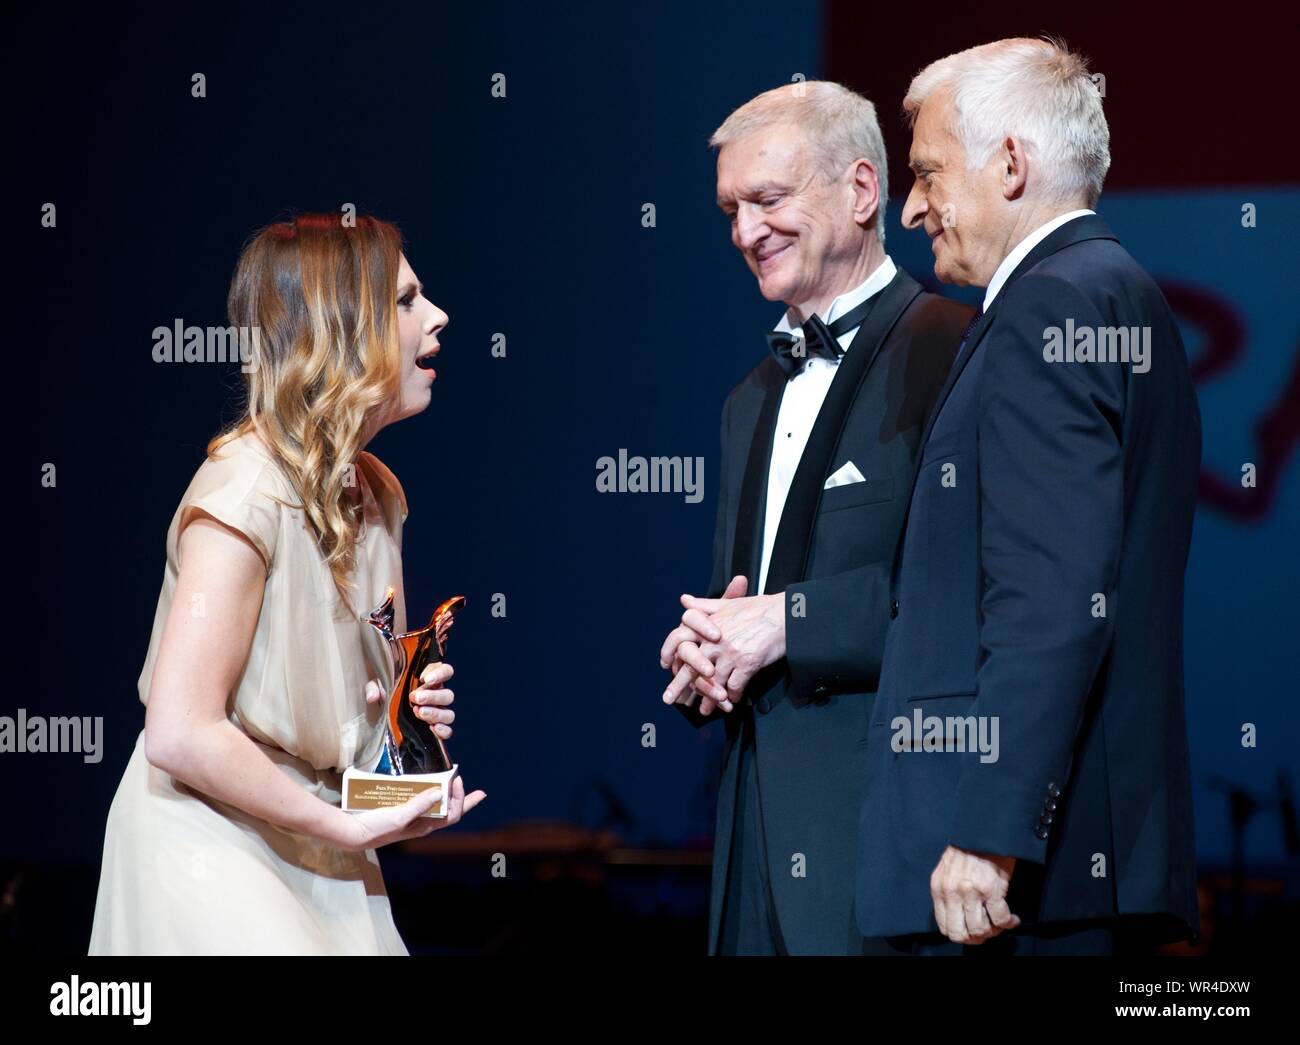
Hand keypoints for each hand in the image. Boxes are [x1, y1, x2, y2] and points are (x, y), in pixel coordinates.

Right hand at [334, 775, 485, 851]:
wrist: (353, 833)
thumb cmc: (377, 828)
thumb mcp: (399, 817)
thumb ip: (418, 805)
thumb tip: (440, 793)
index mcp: (425, 826)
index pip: (453, 814)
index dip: (461, 798)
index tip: (458, 780)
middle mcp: (421, 822)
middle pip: (449, 810)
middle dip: (462, 799)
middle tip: (472, 788)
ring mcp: (411, 817)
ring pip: (435, 804)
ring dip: (445, 794)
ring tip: (451, 782)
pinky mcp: (401, 810)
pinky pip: (419, 800)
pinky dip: (426, 791)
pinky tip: (424, 783)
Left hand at [365, 662, 456, 739]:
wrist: (381, 719)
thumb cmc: (384, 694)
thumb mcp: (376, 686)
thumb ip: (374, 687)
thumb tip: (373, 696)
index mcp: (429, 682)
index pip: (446, 671)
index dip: (440, 673)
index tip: (424, 679)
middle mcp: (437, 697)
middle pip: (448, 695)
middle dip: (433, 696)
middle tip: (415, 698)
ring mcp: (438, 714)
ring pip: (449, 713)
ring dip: (436, 713)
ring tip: (418, 712)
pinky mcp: (436, 731)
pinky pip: (448, 731)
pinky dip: (444, 730)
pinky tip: (433, 728)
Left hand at [663, 588, 785, 707]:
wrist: (784, 615)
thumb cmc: (759, 608)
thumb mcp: (728, 604)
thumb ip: (704, 605)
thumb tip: (684, 600)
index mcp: (708, 625)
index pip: (681, 641)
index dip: (671, 654)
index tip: (667, 667)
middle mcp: (716, 640)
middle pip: (692, 667)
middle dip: (680, 686)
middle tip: (670, 699)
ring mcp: (731, 653)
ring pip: (714, 681)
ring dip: (709, 698)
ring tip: (705, 709)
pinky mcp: (747, 664)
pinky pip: (734, 686)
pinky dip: (732, 696)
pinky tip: (732, 700)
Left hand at [930, 845, 1019, 943]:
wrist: (983, 831)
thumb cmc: (967, 850)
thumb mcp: (948, 872)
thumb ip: (949, 894)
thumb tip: (960, 918)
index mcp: (939, 889)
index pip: (944, 926)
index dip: (960, 935)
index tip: (971, 932)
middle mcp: (952, 893)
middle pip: (961, 934)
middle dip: (975, 938)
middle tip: (987, 932)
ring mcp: (971, 892)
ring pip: (981, 929)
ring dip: (994, 931)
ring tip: (1000, 923)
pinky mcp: (991, 890)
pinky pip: (1001, 919)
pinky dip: (1009, 923)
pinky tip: (1012, 918)